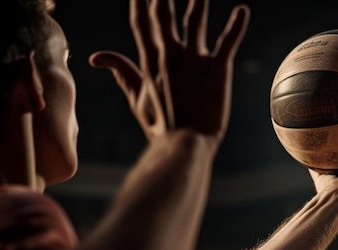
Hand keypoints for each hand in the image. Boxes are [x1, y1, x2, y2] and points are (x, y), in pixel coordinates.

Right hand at [89, 0, 249, 145]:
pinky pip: (227, 43)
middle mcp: (169, 58)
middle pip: (163, 15)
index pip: (142, 23)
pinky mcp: (217, 71)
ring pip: (194, 22)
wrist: (182, 147)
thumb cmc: (162, 126)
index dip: (141, 2)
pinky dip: (235, 27)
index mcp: (150, 63)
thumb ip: (121, 72)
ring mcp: (193, 63)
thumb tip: (95, 56)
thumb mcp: (136, 98)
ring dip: (197, 1)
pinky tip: (242, 11)